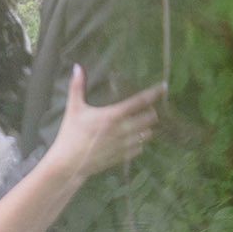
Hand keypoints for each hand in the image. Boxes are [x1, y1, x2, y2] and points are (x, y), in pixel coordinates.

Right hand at [49, 64, 164, 180]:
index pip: (140, 101)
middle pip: (150, 118)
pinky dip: (139, 141)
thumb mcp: (74, 108)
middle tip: (147, 107)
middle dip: (151, 111)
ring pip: (148, 134)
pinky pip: (140, 148)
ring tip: (141, 122)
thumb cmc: (70, 134)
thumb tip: (77, 67)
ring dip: (147, 127)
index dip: (154, 93)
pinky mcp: (123, 157)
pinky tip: (133, 137)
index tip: (164, 86)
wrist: (69, 164)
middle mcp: (123, 130)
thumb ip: (76, 87)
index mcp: (113, 115)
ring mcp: (125, 145)